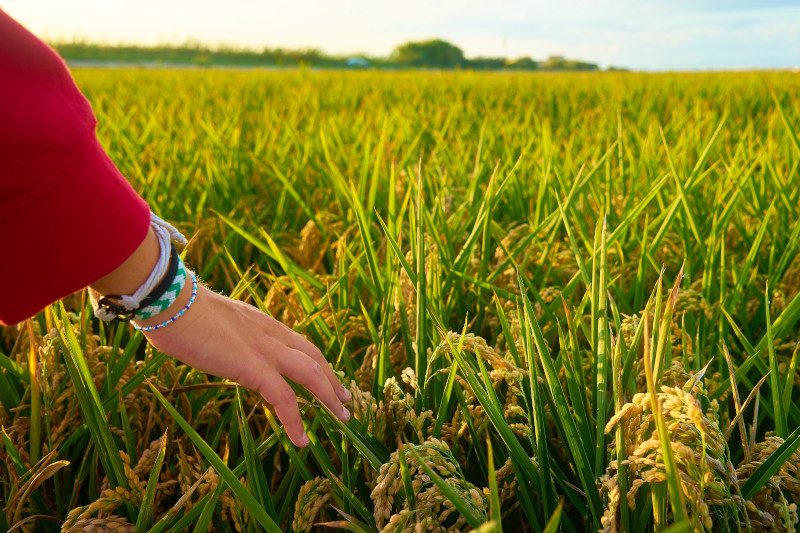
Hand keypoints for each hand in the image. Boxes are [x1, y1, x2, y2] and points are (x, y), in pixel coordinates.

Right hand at [139, 283, 350, 446]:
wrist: (171, 303)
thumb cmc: (179, 310)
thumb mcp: (211, 322)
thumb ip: (224, 335)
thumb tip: (215, 345)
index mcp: (261, 322)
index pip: (298, 343)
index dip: (315, 361)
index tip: (326, 374)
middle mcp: (271, 333)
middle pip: (314, 357)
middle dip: (332, 379)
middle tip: (346, 397)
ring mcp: (265, 350)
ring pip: (311, 375)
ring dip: (330, 397)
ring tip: (343, 417)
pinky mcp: (253, 367)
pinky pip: (284, 398)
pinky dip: (296, 421)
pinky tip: (302, 440)